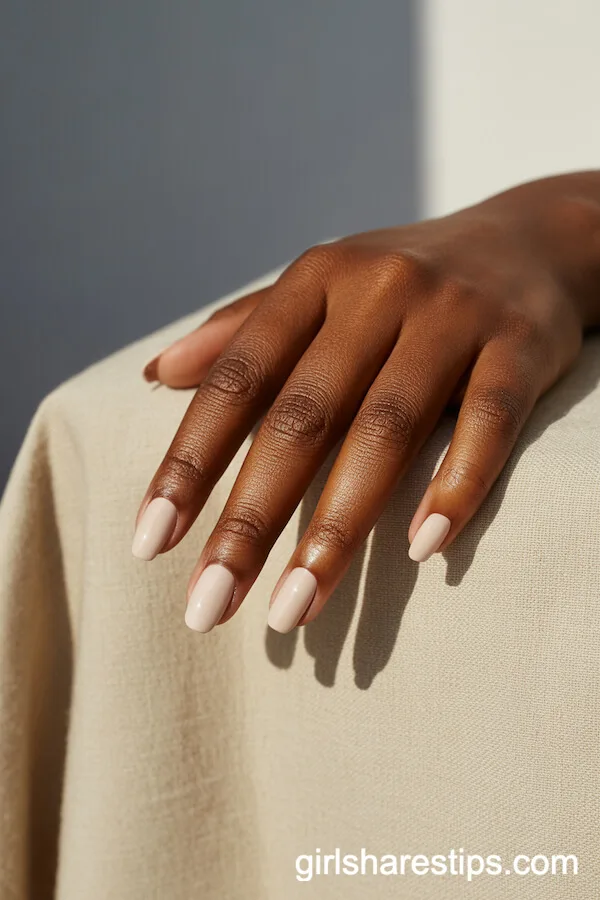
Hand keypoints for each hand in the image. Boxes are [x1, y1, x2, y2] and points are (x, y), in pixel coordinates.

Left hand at [132, 172, 599, 633]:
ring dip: (336, 527)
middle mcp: (377, 291)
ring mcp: (452, 316)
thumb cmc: (401, 284)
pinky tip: (422, 551)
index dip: (189, 462)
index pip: (237, 379)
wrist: (527, 242)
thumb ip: (242, 331)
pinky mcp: (519, 346)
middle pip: (303, 417)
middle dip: (250, 520)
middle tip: (209, 606)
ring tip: (294, 607)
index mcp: (315, 280)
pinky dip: (456, 486)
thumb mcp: (320, 287)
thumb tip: (158, 375)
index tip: (150, 543)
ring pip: (387, 430)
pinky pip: (487, 423)